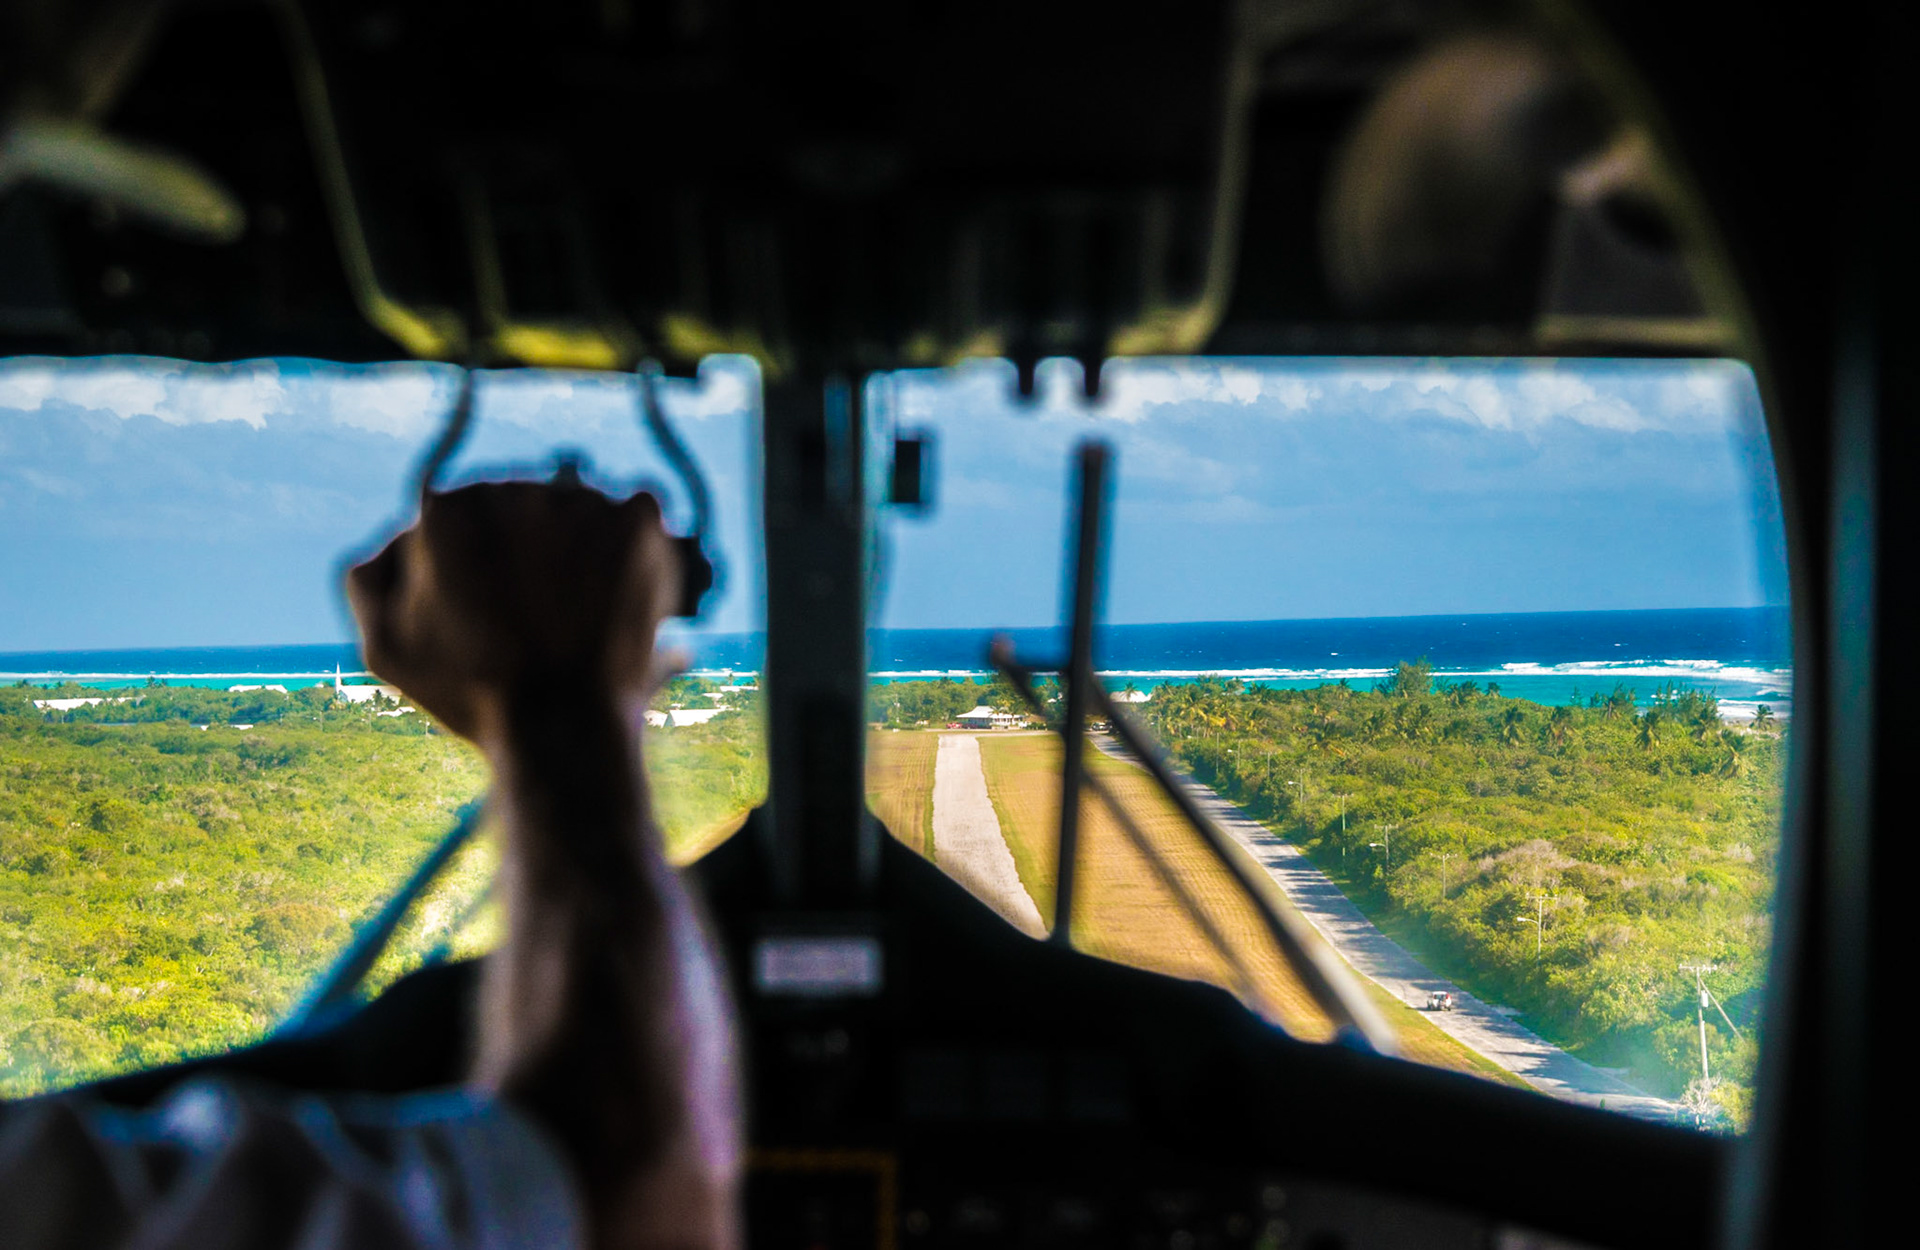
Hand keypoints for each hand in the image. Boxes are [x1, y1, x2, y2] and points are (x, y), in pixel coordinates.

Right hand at [346, 481, 682, 742]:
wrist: (566, 728)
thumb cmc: (474, 695)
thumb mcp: (384, 648)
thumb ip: (371, 578)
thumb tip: (405, 533)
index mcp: (444, 512)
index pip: (459, 515)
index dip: (475, 565)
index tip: (491, 606)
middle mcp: (509, 489)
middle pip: (517, 505)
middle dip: (525, 547)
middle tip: (537, 613)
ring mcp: (578, 500)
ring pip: (573, 507)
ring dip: (577, 543)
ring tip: (576, 611)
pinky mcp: (636, 519)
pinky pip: (633, 511)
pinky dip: (629, 544)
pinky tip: (617, 591)